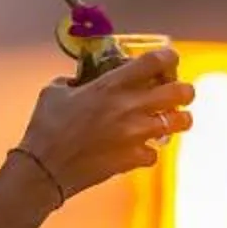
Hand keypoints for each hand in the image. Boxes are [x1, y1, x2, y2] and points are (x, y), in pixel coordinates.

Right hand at [13, 47, 194, 202]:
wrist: (43, 170)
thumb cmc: (45, 128)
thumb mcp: (55, 92)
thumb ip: (75, 81)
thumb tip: (82, 79)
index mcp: (112, 85)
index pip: (155, 60)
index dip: (168, 57)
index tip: (168, 60)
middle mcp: (131, 106)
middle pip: (182, 91)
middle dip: (183, 90)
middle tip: (174, 94)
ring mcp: (136, 134)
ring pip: (181, 122)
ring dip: (177, 119)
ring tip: (167, 120)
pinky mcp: (134, 158)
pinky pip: (155, 153)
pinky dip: (148, 151)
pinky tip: (136, 149)